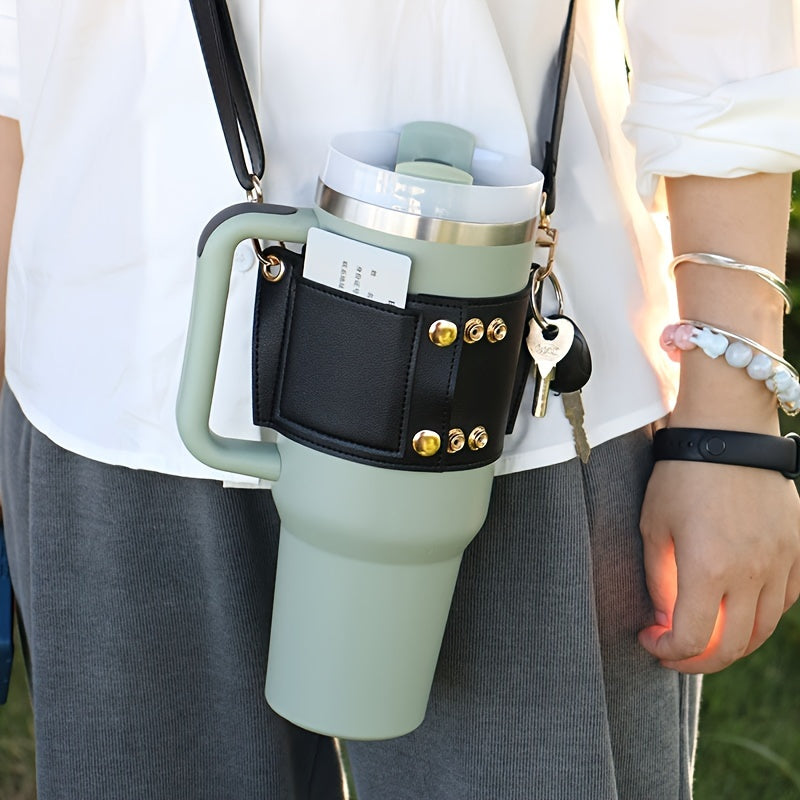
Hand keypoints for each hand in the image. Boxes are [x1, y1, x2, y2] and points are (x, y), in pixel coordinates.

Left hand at [638, 458, 799, 672]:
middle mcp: (751, 575)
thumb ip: (659, 580)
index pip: (692, 640)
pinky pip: (785, 602)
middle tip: (674, 652)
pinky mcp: (797, 550)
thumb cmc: (680, 476)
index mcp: (707, 570)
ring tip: (704, 636)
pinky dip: (761, 617)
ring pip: (762, 630)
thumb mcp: (654, 527)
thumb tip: (665, 619)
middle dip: (697, 660)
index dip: (667, 651)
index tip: (649, 639)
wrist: (727, 433)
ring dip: (731, 644)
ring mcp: (780, 563)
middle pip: (731, 647)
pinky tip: (738, 609)